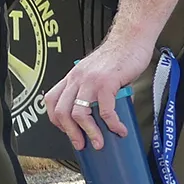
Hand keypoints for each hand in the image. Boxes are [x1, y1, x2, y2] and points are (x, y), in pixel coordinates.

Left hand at [44, 32, 157, 150]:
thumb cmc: (118, 56)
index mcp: (73, 77)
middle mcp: (78, 78)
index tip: (68, 131)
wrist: (132, 38)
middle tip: (81, 144)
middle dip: (71, 133)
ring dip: (89, 132)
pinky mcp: (107, 82)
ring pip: (79, 113)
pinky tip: (120, 129)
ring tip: (100, 142)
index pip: (51, 100)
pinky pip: (105, 110)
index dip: (56, 120)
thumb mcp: (97, 73)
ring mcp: (91, 80)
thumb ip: (94, 90)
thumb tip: (102, 115)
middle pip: (62, 111)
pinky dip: (112, 124)